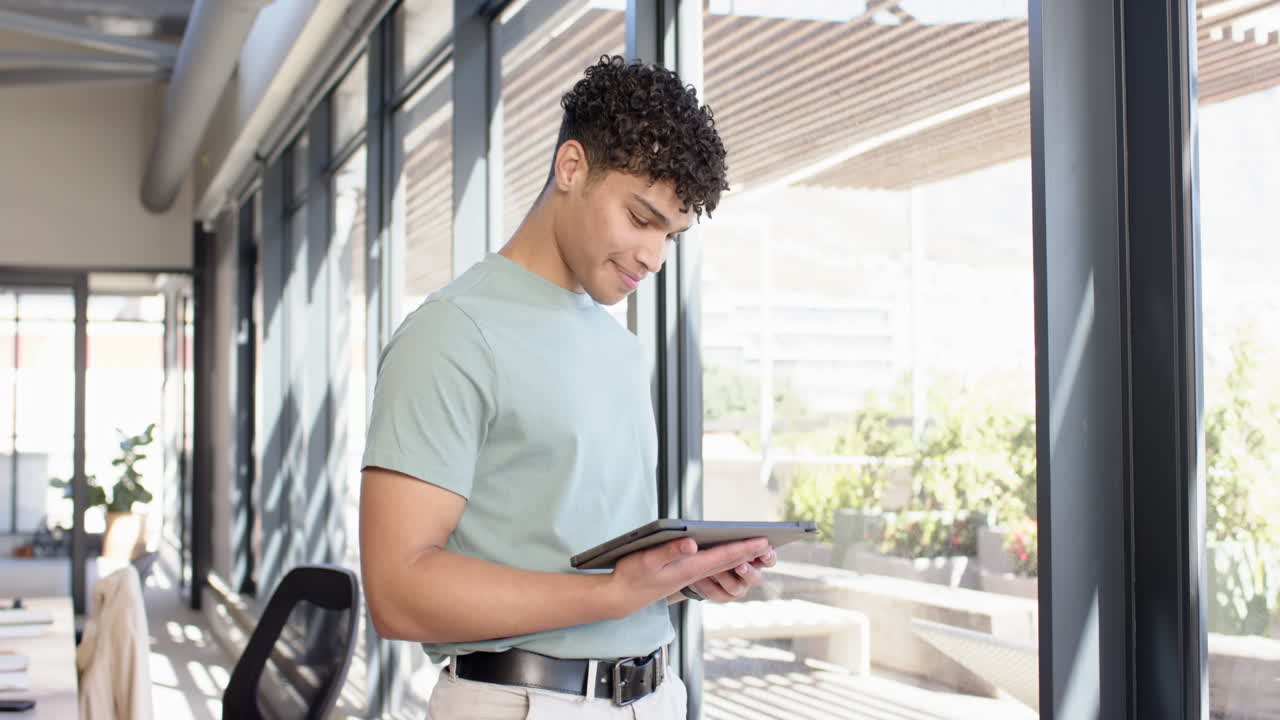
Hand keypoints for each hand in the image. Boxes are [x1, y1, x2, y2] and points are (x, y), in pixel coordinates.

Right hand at [608, 536, 772, 616]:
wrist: (623, 596)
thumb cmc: (632, 575)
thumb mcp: (647, 560)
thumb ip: (669, 551)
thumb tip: (692, 543)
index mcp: (689, 568)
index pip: (723, 557)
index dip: (744, 549)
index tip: (763, 542)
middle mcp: (694, 572)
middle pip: (727, 561)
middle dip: (749, 553)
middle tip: (770, 543)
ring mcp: (690, 574)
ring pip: (721, 565)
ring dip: (740, 556)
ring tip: (757, 547)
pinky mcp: (685, 573)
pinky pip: (712, 566)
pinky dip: (725, 559)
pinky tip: (730, 554)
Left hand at [685, 546, 776, 601]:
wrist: (703, 565)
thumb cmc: (718, 546)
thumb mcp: (723, 539)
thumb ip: (726, 536)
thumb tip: (704, 538)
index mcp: (756, 559)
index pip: (769, 559)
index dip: (768, 556)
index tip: (764, 549)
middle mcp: (750, 576)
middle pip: (755, 577)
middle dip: (747, 571)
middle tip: (739, 566)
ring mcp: (738, 588)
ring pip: (735, 587)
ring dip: (725, 577)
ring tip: (715, 569)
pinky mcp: (722, 596)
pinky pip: (716, 593)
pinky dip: (707, 585)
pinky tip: (699, 578)